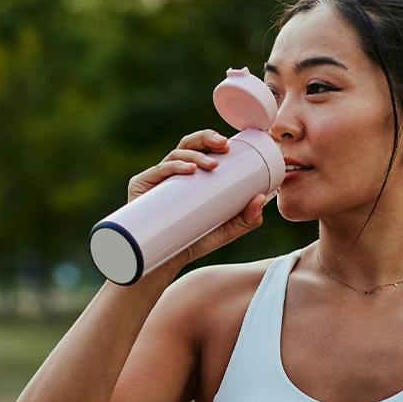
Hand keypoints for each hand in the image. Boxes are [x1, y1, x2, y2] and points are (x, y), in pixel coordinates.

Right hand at [127, 129, 267, 271]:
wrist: (163, 263)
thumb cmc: (194, 241)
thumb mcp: (227, 230)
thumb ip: (247, 218)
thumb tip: (261, 198)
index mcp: (190, 175)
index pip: (200, 148)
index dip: (212, 139)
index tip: (230, 144)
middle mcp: (172, 172)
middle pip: (187, 144)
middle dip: (206, 138)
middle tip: (223, 146)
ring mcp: (156, 179)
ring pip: (174, 154)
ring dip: (195, 155)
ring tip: (212, 164)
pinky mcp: (141, 187)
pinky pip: (157, 171)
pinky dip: (174, 167)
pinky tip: (189, 170)